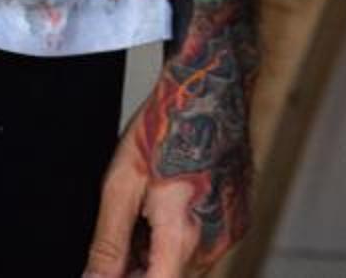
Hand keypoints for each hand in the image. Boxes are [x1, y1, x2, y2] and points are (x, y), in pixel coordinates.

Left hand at [83, 69, 246, 277]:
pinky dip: (177, 242)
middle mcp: (215, 240)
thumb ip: (108, 245)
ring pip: (184, 267)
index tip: (107, 273)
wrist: (212, 86)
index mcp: (183, 235)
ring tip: (139, 217)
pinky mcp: (238, 218)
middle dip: (136, 270)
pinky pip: (202, 248)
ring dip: (156, 258)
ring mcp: (231, 229)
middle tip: (116, 242)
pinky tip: (162, 211)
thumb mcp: (121, 185)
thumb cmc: (168, 124)